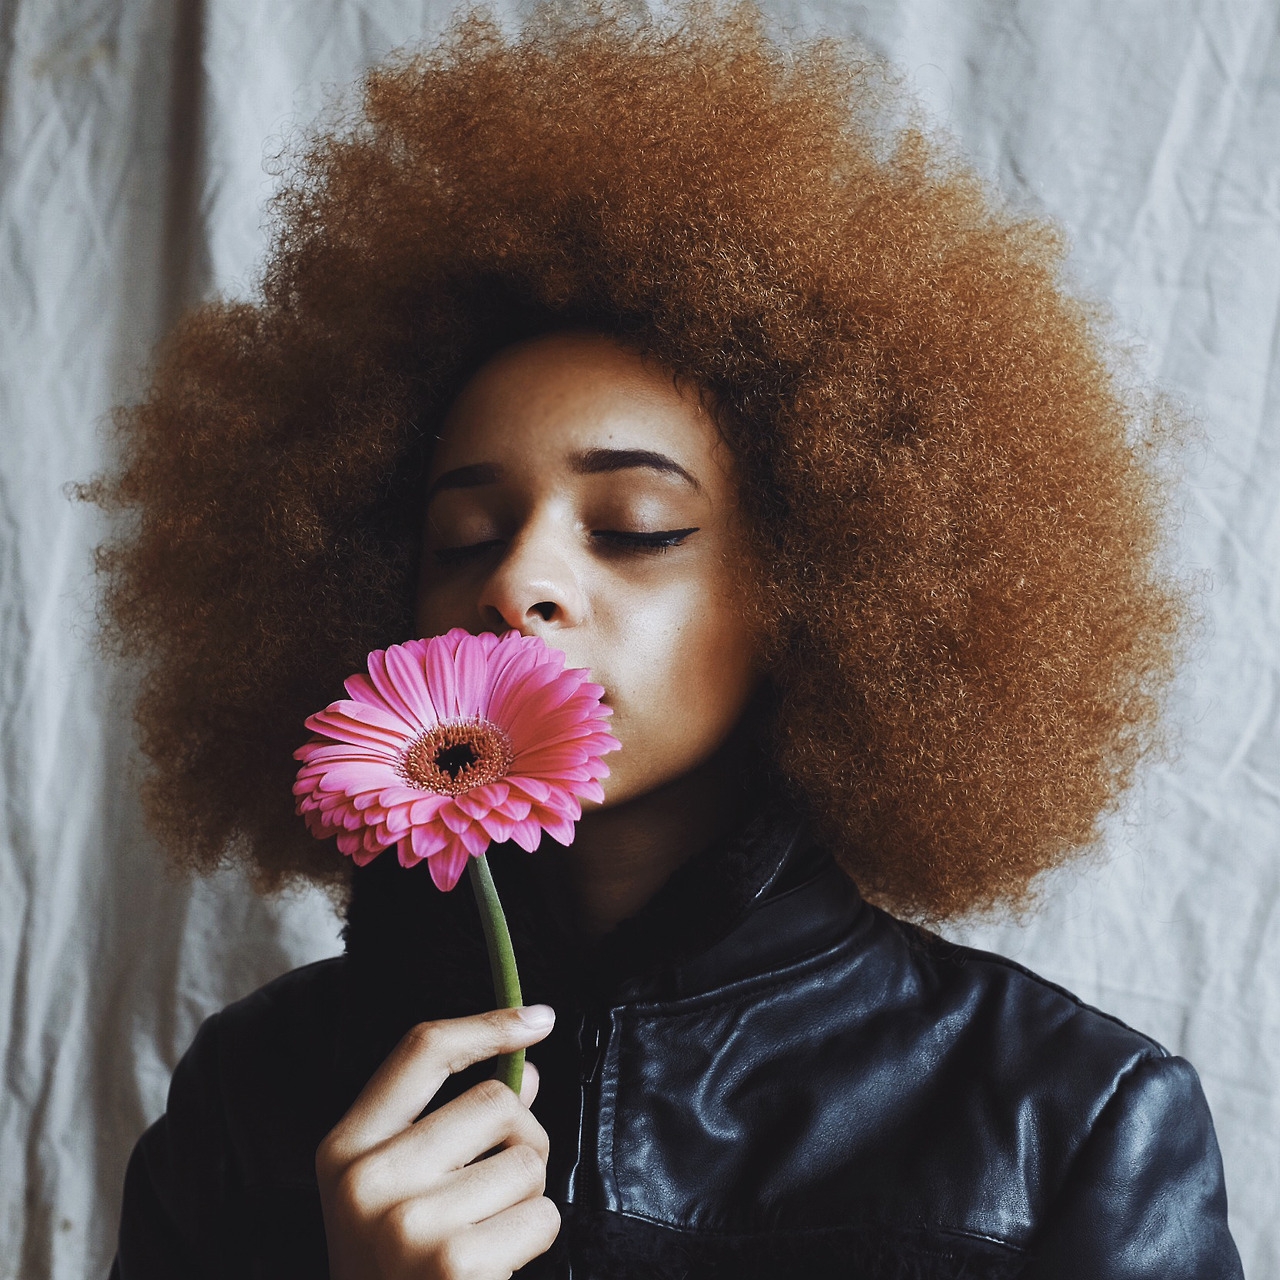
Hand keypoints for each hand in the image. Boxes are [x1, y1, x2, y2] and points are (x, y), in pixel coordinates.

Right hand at [316, 1005, 560, 1279]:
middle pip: (496, 1101)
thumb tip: (528, 1072)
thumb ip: (452, 1124)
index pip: (421, 1051)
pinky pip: (542, 1214)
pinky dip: (536, 1238)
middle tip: (497, 1187)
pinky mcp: (453, 1264)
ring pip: (528, 1159)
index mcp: (344, 1149)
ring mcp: (407, 1224)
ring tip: (488, 1235)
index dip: (487, 1023)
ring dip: (528, 1197)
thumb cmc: (398, 1268)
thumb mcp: (399, 1189)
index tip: (540, 1018)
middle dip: (522, 1137)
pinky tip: (496, 1266)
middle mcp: (366, 1180)